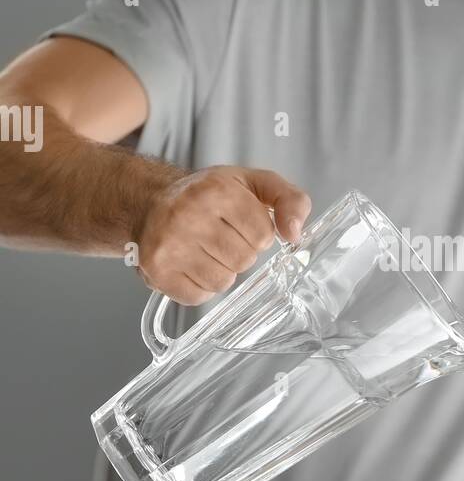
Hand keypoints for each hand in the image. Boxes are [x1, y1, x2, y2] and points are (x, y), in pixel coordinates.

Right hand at [136, 165, 310, 304]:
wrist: (151, 201)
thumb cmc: (207, 194)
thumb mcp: (254, 183)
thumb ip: (290, 200)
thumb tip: (294, 234)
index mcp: (218, 190)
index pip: (263, 235)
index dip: (257, 233)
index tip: (240, 222)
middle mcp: (189, 216)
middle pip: (243, 260)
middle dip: (239, 252)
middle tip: (220, 236)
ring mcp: (170, 246)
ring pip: (222, 282)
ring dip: (221, 271)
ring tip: (205, 249)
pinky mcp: (157, 271)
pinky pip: (198, 297)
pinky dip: (200, 287)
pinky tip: (190, 264)